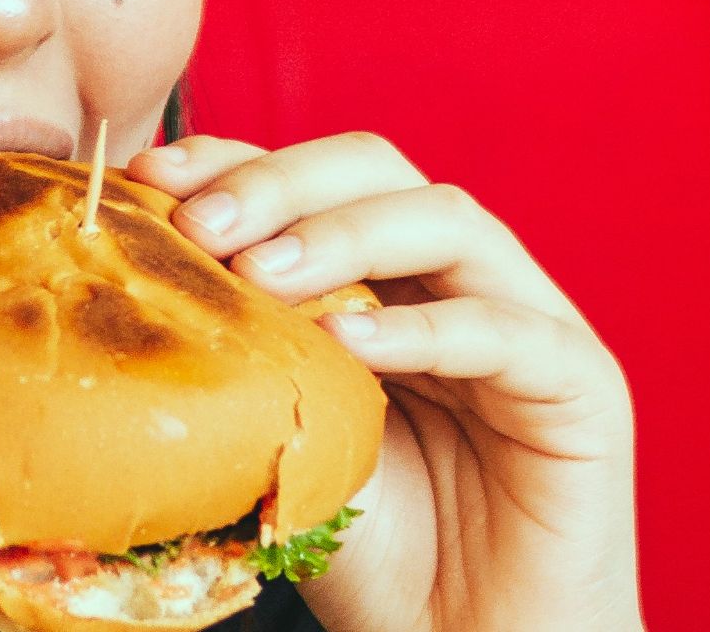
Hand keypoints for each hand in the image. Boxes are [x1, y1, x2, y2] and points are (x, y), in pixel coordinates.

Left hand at [128, 133, 642, 631]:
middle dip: (279, 183)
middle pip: (376, 169)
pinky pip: (506, 331)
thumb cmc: (369, 546)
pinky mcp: (582, 386)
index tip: (149, 175)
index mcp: (384, 273)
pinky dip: (420, 328)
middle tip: (202, 227)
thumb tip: (127, 278)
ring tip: (260, 274)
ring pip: (445, 221)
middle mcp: (456, 278)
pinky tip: (345, 341)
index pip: (308, 180)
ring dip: (340, 234)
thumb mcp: (278, 430)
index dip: (232, 162)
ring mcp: (526, 322)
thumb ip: (239, 350)